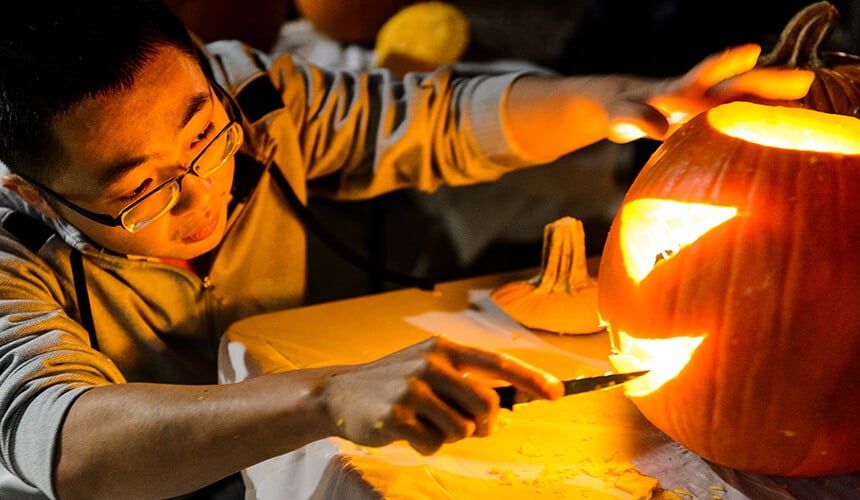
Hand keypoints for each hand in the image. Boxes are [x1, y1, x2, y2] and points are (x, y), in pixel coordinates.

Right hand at [319, 335, 562, 454]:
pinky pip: (434, 443)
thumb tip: (504, 408)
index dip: (531, 378)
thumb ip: (462, 381)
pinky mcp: (397, 416)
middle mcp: (431, 364)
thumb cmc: (393, 383)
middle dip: (483, 424)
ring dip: (449, 435)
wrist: (339, 394)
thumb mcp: (427, 368)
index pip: (497, 363)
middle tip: (466, 424)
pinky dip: (426, 445)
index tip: (557, 393)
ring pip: (463, 429)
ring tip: (424, 423)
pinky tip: (406, 431)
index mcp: (443, 349)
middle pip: (488, 405)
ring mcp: (413, 389)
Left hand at [605, 43, 814, 141]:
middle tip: (802, 79)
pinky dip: (759, 114)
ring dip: (771, 96)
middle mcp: (697, 95)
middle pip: (736, 85)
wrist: (622, 104)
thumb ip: (634, 119)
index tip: (751, 52)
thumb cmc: (618, 110)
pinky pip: (737, 114)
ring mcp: (704, 106)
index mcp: (677, 91)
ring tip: (805, 91)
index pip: (704, 74)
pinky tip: (783, 120)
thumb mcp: (620, 116)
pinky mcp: (705, 120)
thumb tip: (660, 126)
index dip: (726, 63)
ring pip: (743, 98)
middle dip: (767, 81)